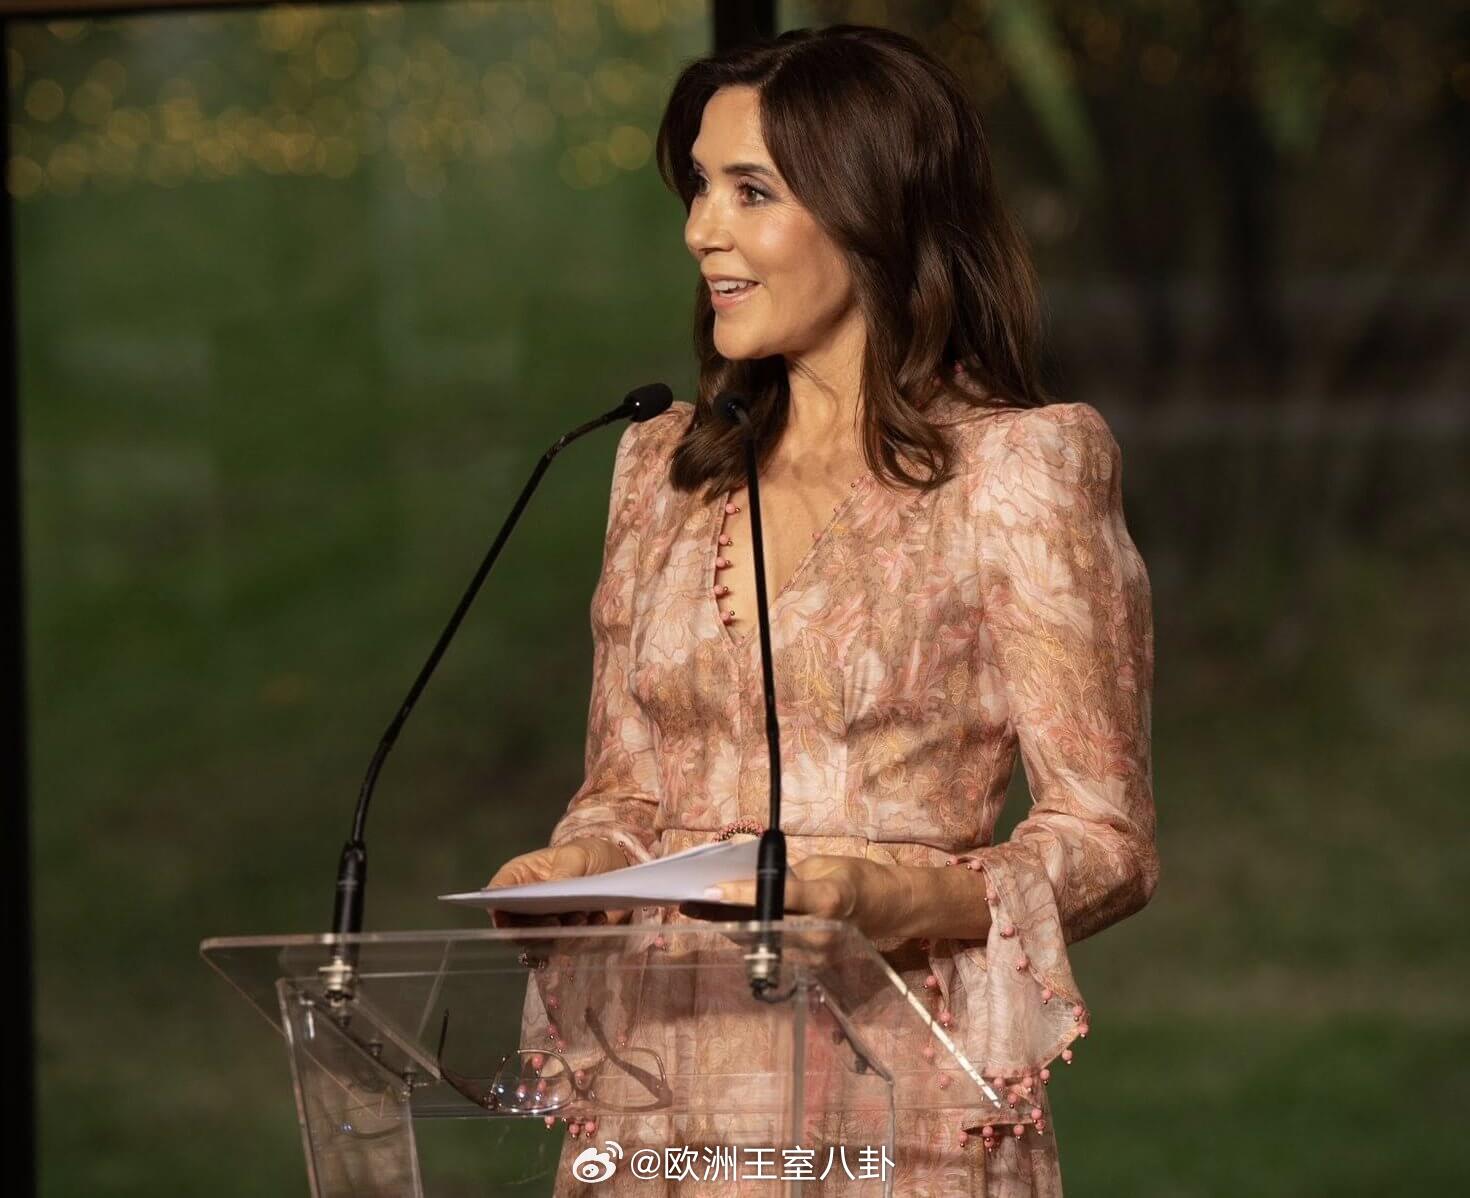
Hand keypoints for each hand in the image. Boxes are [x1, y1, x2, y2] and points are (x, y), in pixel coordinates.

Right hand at [484, 837, 632, 929]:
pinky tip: (597, 919)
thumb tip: (553, 889)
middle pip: (515, 927)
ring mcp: (544, 924)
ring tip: (584, 916)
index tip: (505, 917)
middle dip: (535, 928)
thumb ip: (563, 872)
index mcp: (519, 877)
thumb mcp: (576, 856)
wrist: (615, 868)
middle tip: (557, 922)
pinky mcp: (565, 937)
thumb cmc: (587, 855)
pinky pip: (566, 947)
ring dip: (561, 935)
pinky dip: (580, 937)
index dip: (496, 908)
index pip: (497, 895)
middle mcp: (526, 905)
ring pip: (539, 942)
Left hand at [681, 855, 902, 940]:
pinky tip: (726, 924)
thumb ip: (790, 874)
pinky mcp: (812, 967)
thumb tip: (750, 876)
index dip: (744, 893)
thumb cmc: (857, 877)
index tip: (712, 890)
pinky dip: (748, 936)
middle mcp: (822, 933)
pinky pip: (772, 951)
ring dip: (730, 927)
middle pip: (764, 926)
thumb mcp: (826, 863)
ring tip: (699, 912)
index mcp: (830, 900)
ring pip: (763, 943)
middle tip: (692, 903)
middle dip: (726, 916)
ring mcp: (818, 956)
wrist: (888, 908)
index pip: (781, 896)